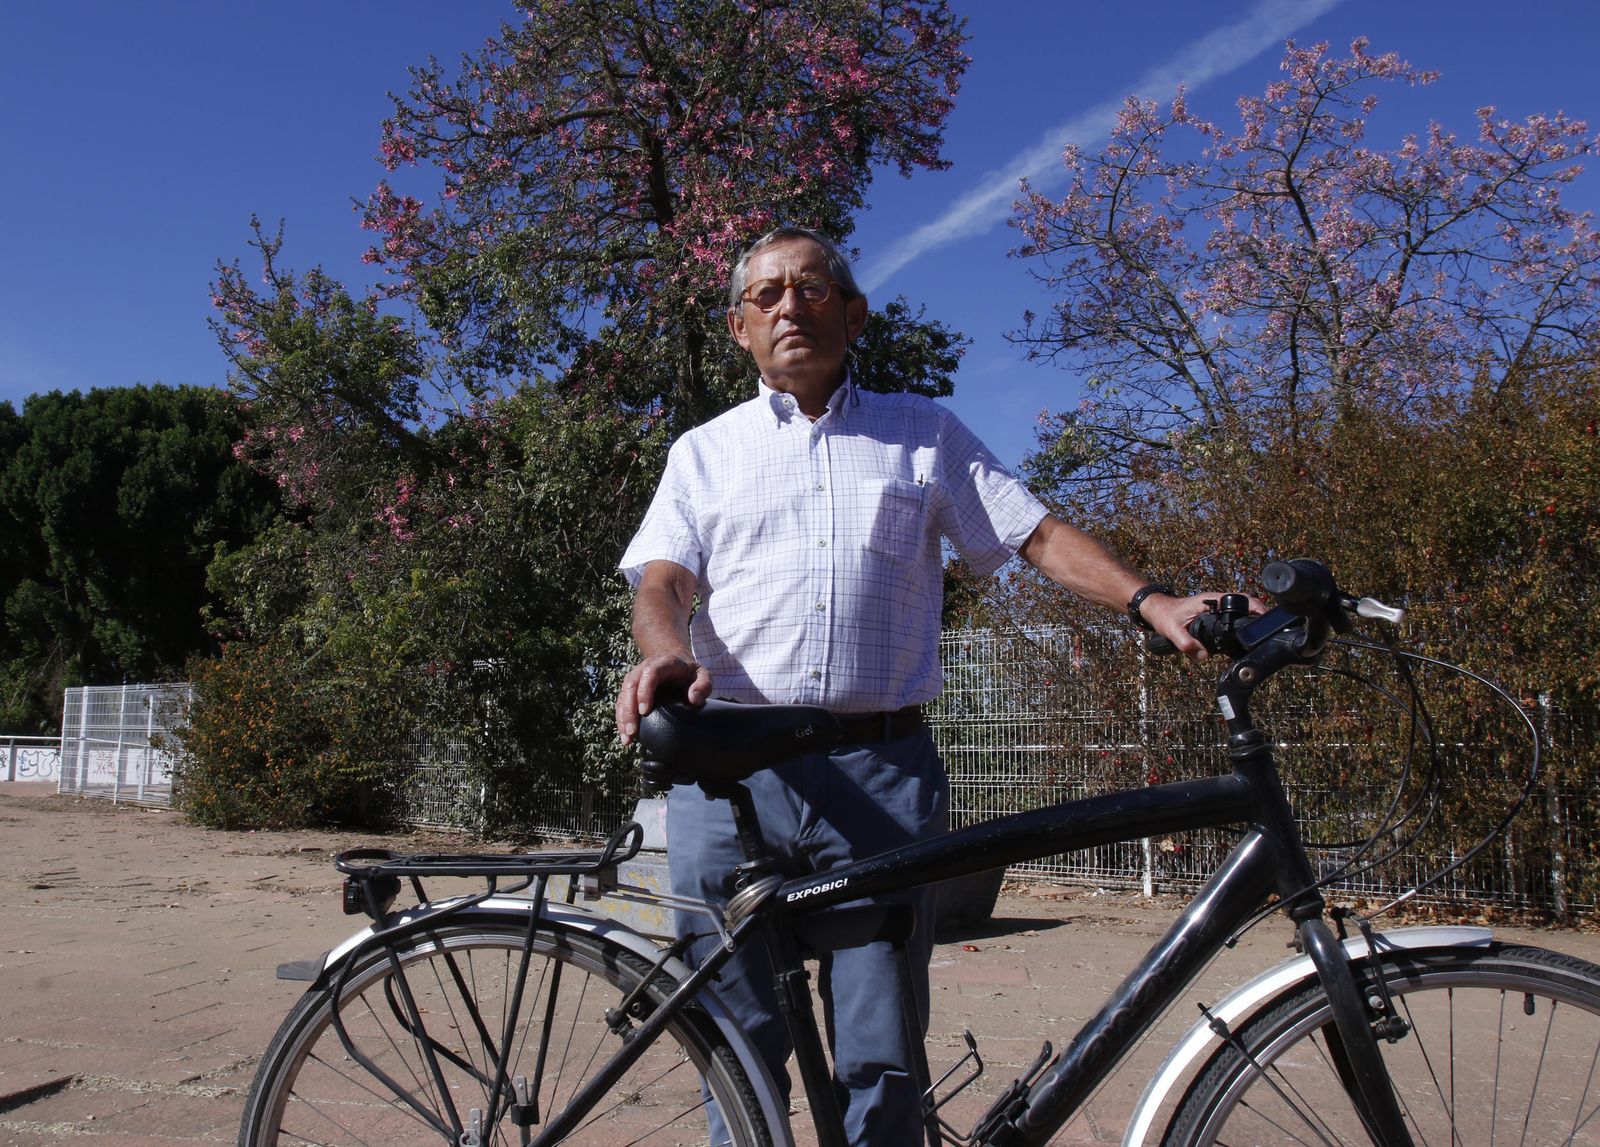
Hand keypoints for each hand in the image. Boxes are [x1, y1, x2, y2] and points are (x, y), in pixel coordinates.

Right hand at [615, 653, 712, 743]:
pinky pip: (621, 703)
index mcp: (663, 663)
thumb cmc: (689, 672)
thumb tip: (694, 700)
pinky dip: (621, 719)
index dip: (644, 692)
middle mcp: (644, 668)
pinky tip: (625, 736)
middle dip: (629, 710)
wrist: (674, 660)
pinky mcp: (630, 689)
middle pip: (631, 686)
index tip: (645, 711)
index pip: (649, 674)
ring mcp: (635, 678)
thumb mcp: (703, 675)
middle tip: (632, 731)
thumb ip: (703, 685)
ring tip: (627, 739)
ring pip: (623, 695)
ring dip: (622, 717)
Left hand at [1140, 591, 1265, 660]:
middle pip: (1246, 605)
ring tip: (1261, 636)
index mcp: (1212, 600)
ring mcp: (1216, 607)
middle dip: (1259, 616)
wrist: (1156, 610)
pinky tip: (1244, 638)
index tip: (1266, 619)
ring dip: (1251, 621)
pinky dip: (1241, 624)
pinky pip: (1232, 617)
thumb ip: (1186, 643)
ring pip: (1240, 612)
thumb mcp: (1173, 631)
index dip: (1257, 607)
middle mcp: (1217, 602)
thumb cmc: (1164, 616)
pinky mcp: (1214, 614)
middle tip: (1269, 631)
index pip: (1242, 599)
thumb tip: (1204, 656)